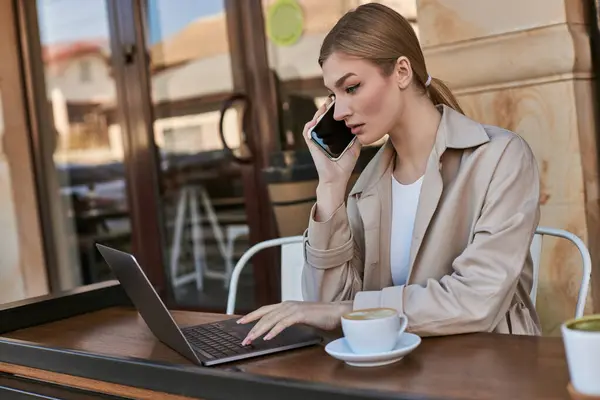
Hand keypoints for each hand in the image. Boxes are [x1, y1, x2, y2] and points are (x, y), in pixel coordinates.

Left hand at [237, 301, 351, 344]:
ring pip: (271, 319)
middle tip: (244, 339)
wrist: (337, 313)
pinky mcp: (300, 314)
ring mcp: (293, 308)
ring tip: (251, 339)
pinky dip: (274, 331)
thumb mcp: (301, 318)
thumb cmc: (321, 317)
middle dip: (252, 327)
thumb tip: (277, 328)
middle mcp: (288, 305)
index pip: (264, 310)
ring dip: (259, 331)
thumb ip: (289, 320)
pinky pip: (283, 323)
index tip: (241, 322)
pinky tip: (267, 338)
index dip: (252, 315)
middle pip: (265, 315)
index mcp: (287, 305)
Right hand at [303, 97, 360, 185]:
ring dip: (319, 112)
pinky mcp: (311, 143)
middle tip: (334, 98)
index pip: (333, 118)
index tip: (342, 100)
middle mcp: (324, 134)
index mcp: (333, 134)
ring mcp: (316, 138)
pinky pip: (307, 130)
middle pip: (323, 116)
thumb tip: (364, 122)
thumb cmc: (345, 164)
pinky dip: (310, 124)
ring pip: (315, 120)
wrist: (337, 177)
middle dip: (327, 106)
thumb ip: (357, 134)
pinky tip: (316, 119)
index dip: (336, 109)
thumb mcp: (355, 146)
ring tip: (326, 105)